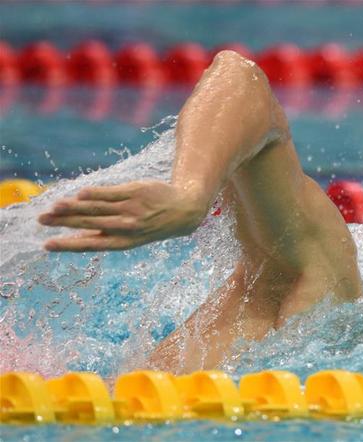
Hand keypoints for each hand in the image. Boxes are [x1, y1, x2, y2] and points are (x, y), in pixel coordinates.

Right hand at [38, 180, 208, 251]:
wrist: (183, 210)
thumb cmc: (150, 223)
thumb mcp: (132, 236)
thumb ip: (106, 234)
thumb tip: (74, 234)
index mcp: (123, 242)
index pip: (91, 245)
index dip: (68, 245)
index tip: (47, 245)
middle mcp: (126, 227)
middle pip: (90, 224)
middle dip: (64, 222)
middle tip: (41, 220)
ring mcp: (131, 209)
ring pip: (97, 208)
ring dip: (73, 207)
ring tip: (53, 207)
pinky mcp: (136, 192)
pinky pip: (110, 193)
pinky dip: (93, 194)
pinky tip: (78, 195)